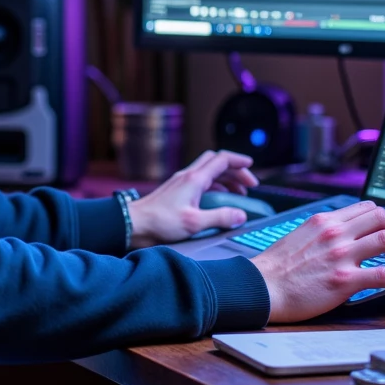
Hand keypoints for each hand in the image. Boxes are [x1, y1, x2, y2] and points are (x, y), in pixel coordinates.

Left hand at [127, 149, 258, 248]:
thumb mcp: (194, 223)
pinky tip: (218, 198)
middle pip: (216, 162)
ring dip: (226, 179)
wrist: (133, 224)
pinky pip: (200, 181)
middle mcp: (187, 176)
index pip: (222, 160)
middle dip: (235, 170)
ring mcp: (180, 182)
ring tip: (238, 193)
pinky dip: (214, 186)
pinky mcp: (176, 191)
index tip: (252, 168)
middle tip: (249, 184)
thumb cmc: (159, 223)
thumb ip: (220, 218)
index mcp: (194, 179)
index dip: (239, 161)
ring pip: (208, 171)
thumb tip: (241, 215)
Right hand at [252, 200, 384, 322]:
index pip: (366, 207)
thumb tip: (341, 234)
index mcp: (324, 221)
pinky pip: (384, 275)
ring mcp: (340, 255)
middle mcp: (334, 233)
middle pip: (382, 217)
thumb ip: (322, 232)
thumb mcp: (299, 236)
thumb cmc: (275, 268)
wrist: (260, 288)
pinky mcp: (344, 280)